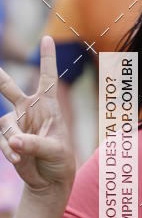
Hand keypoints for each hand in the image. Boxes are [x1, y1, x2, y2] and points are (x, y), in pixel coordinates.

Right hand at [0, 36, 75, 192]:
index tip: (47, 38)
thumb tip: (14, 141)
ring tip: (22, 155)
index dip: (47, 58)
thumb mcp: (55, 151)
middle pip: (8, 88)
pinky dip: (9, 151)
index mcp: (48, 106)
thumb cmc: (59, 160)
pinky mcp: (8, 137)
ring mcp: (17, 123)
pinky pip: (3, 140)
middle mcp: (30, 110)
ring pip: (5, 123)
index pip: (47, 78)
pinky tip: (18, 160)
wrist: (49, 179)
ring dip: (12, 140)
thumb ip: (35, 144)